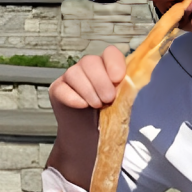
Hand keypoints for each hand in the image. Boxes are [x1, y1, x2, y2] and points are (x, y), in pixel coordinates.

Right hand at [45, 47, 128, 187]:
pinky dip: (74, 98)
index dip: (114, 64)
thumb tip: (135, 83)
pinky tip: (82, 106)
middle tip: (108, 99)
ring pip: (74, 72)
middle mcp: (87, 68)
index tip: (118, 80)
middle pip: (90, 61)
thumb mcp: (122, 103)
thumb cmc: (107, 119)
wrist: (89, 139)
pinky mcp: (57, 90)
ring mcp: (70, 78)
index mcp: (106, 67)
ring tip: (96, 106)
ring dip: (88, 91)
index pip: (110, 53)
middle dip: (101, 82)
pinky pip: (62, 88)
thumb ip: (127, 90)